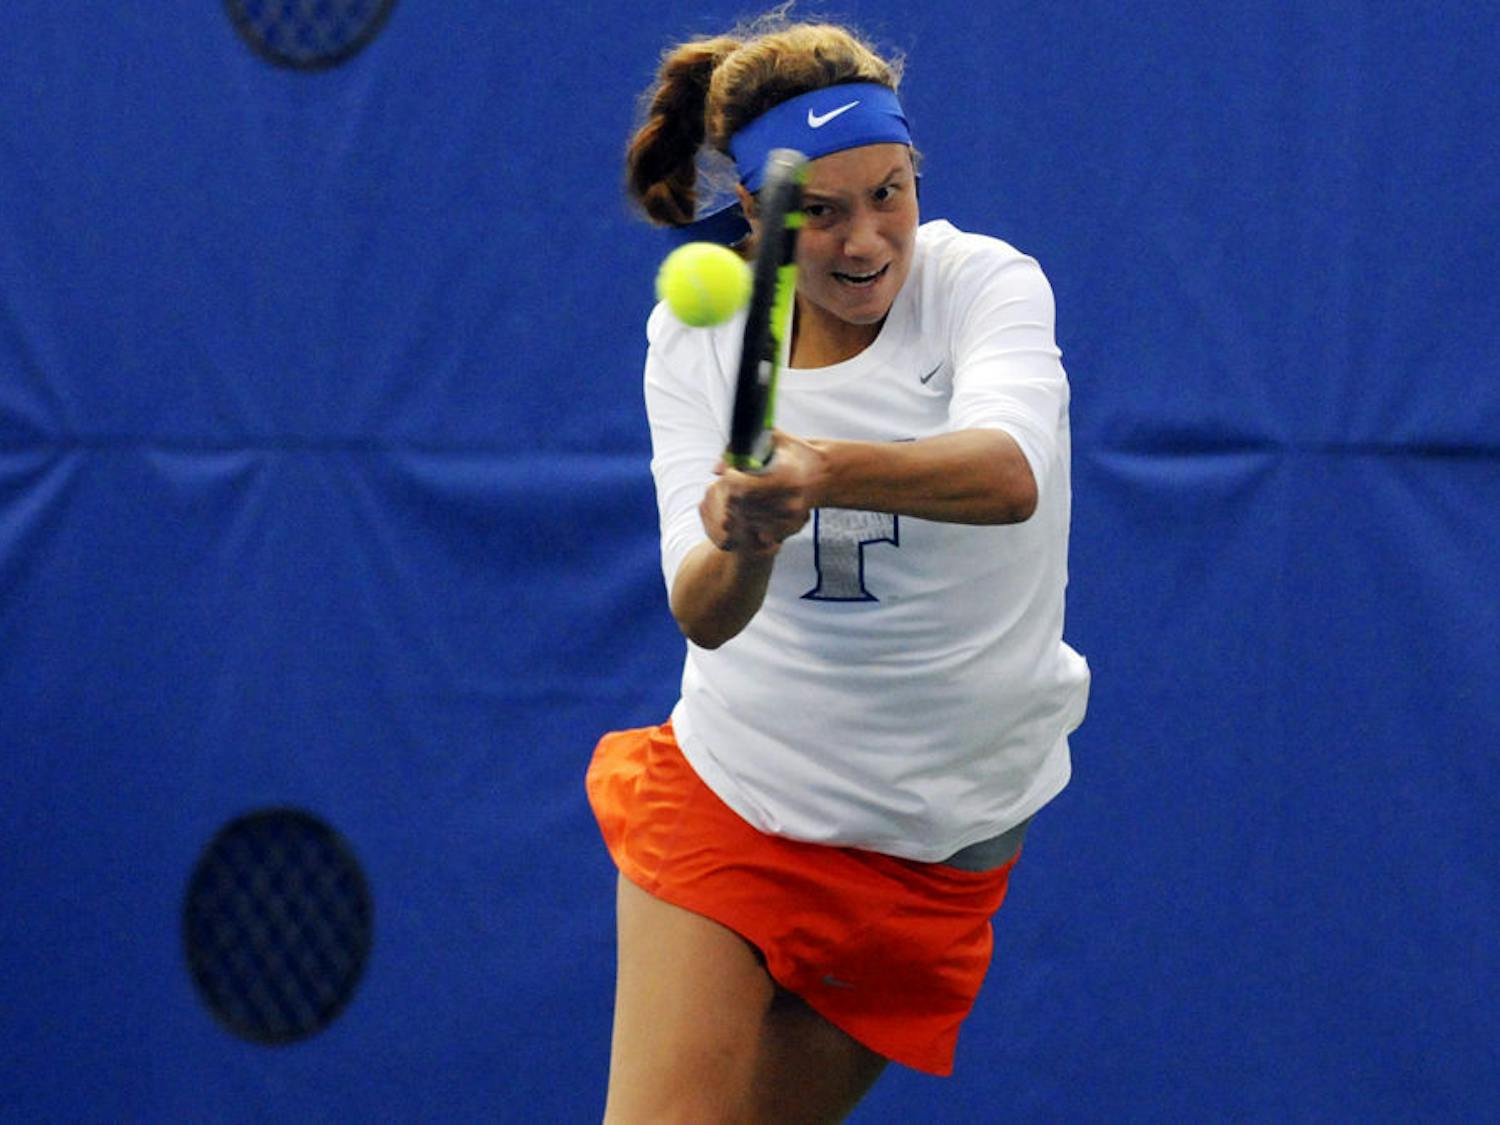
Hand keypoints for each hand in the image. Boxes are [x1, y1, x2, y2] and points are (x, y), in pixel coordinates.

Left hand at [699, 431, 826, 554]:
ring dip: (740, 507)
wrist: (822, 474)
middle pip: (741, 505)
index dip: (731, 479)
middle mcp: (790, 500)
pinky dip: (753, 520)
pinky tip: (759, 507)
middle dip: (732, 493)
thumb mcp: (772, 439)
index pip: (743, 487)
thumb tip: (716, 470)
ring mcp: (790, 517)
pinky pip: (758, 530)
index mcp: (785, 477)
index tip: (732, 472)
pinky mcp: (790, 528)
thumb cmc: (795, 454)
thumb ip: (741, 447)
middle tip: (739, 482)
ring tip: (751, 493)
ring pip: (746, 519)